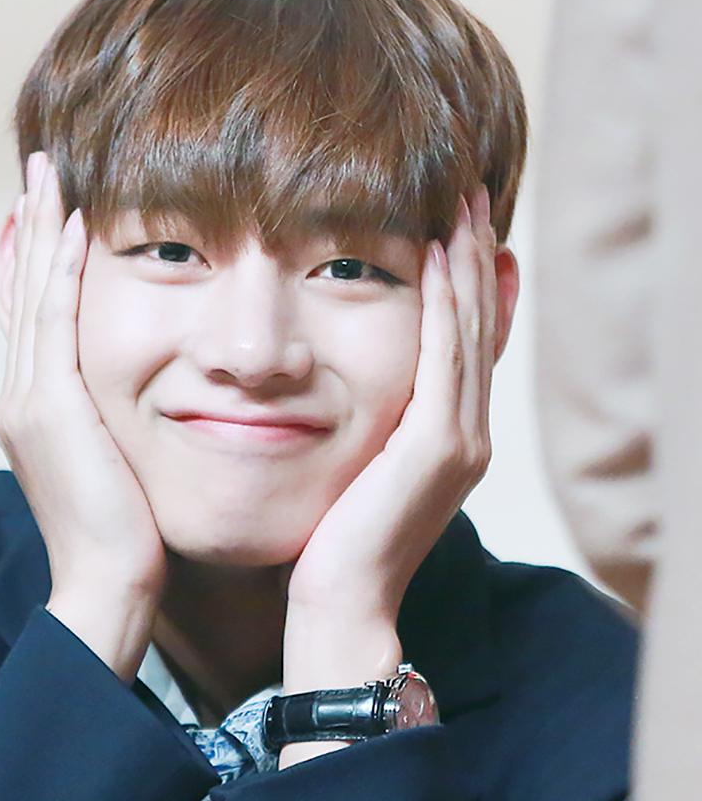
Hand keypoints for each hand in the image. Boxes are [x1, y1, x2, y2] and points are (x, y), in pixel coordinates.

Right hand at [0, 153, 167, 610]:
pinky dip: (62, 272)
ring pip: (33, 296)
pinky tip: (77, 225)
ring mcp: (28, 404)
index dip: (42, 260)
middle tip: (41, 170)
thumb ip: (124, 425)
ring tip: (49, 175)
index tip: (56, 210)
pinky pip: (55, 323)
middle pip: (24, 292)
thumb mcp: (124, 469)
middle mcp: (21, 400)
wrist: (108, 590)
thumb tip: (166, 399)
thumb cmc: (131, 543)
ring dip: (42, 231)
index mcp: (38, 412)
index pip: (37, 316)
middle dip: (33, 228)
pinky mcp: (50, 411)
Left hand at [285, 187, 501, 634]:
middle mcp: (466, 434)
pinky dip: (446, 299)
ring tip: (461, 201)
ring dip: (468, 260)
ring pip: (471, 328)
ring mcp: (460, 440)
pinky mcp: (440, 448)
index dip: (464, 279)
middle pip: (478, 323)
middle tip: (469, 191)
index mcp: (446, 438)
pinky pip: (449, 354)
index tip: (453, 223)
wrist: (339, 608)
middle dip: (475, 254)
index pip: (463, 340)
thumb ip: (354, 425)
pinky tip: (436, 251)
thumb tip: (321, 388)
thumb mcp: (346, 470)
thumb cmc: (326, 547)